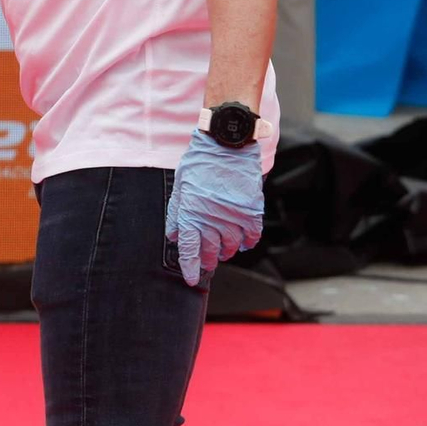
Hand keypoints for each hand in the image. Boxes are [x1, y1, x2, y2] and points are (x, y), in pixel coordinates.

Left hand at [165, 130, 264, 286]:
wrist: (227, 146)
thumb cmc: (200, 163)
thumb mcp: (181, 186)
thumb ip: (176, 213)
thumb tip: (174, 236)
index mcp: (192, 213)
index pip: (190, 250)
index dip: (189, 267)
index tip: (190, 279)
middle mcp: (213, 220)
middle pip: (210, 252)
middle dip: (207, 260)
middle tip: (206, 262)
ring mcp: (234, 218)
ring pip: (231, 247)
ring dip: (225, 251)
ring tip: (222, 249)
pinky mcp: (252, 213)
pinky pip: (251, 238)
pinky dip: (246, 243)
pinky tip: (241, 241)